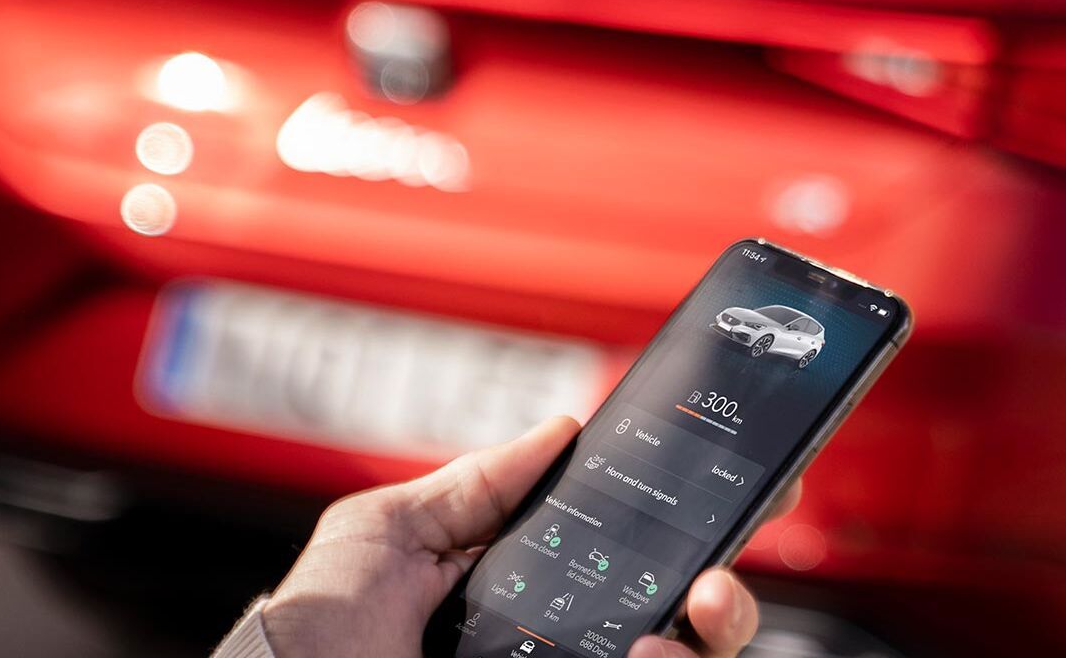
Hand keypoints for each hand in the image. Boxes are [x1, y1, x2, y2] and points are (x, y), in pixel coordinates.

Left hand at [258, 415, 788, 657]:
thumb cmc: (319, 628)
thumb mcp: (388, 531)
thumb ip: (476, 484)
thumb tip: (560, 429)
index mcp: (526, 590)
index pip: (630, 559)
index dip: (693, 528)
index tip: (746, 489)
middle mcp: (560, 643)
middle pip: (684, 624)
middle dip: (728, 594)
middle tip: (719, 578)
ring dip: (710, 637)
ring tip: (688, 621)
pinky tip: (649, 656)